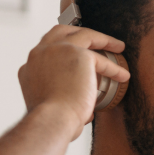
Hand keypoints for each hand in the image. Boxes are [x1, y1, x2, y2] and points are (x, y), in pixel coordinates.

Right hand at [17, 25, 129, 139]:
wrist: (53, 120)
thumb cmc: (51, 122)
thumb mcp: (49, 106)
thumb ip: (63, 101)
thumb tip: (86, 112)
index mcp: (30, 67)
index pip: (46, 50)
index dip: (62, 50)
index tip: (74, 55)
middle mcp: (41, 54)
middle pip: (62, 32)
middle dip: (79, 33)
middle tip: (95, 40)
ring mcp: (59, 50)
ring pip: (84, 35)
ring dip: (102, 40)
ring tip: (117, 47)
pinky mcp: (80, 55)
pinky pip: (101, 59)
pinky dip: (114, 67)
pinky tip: (123, 75)